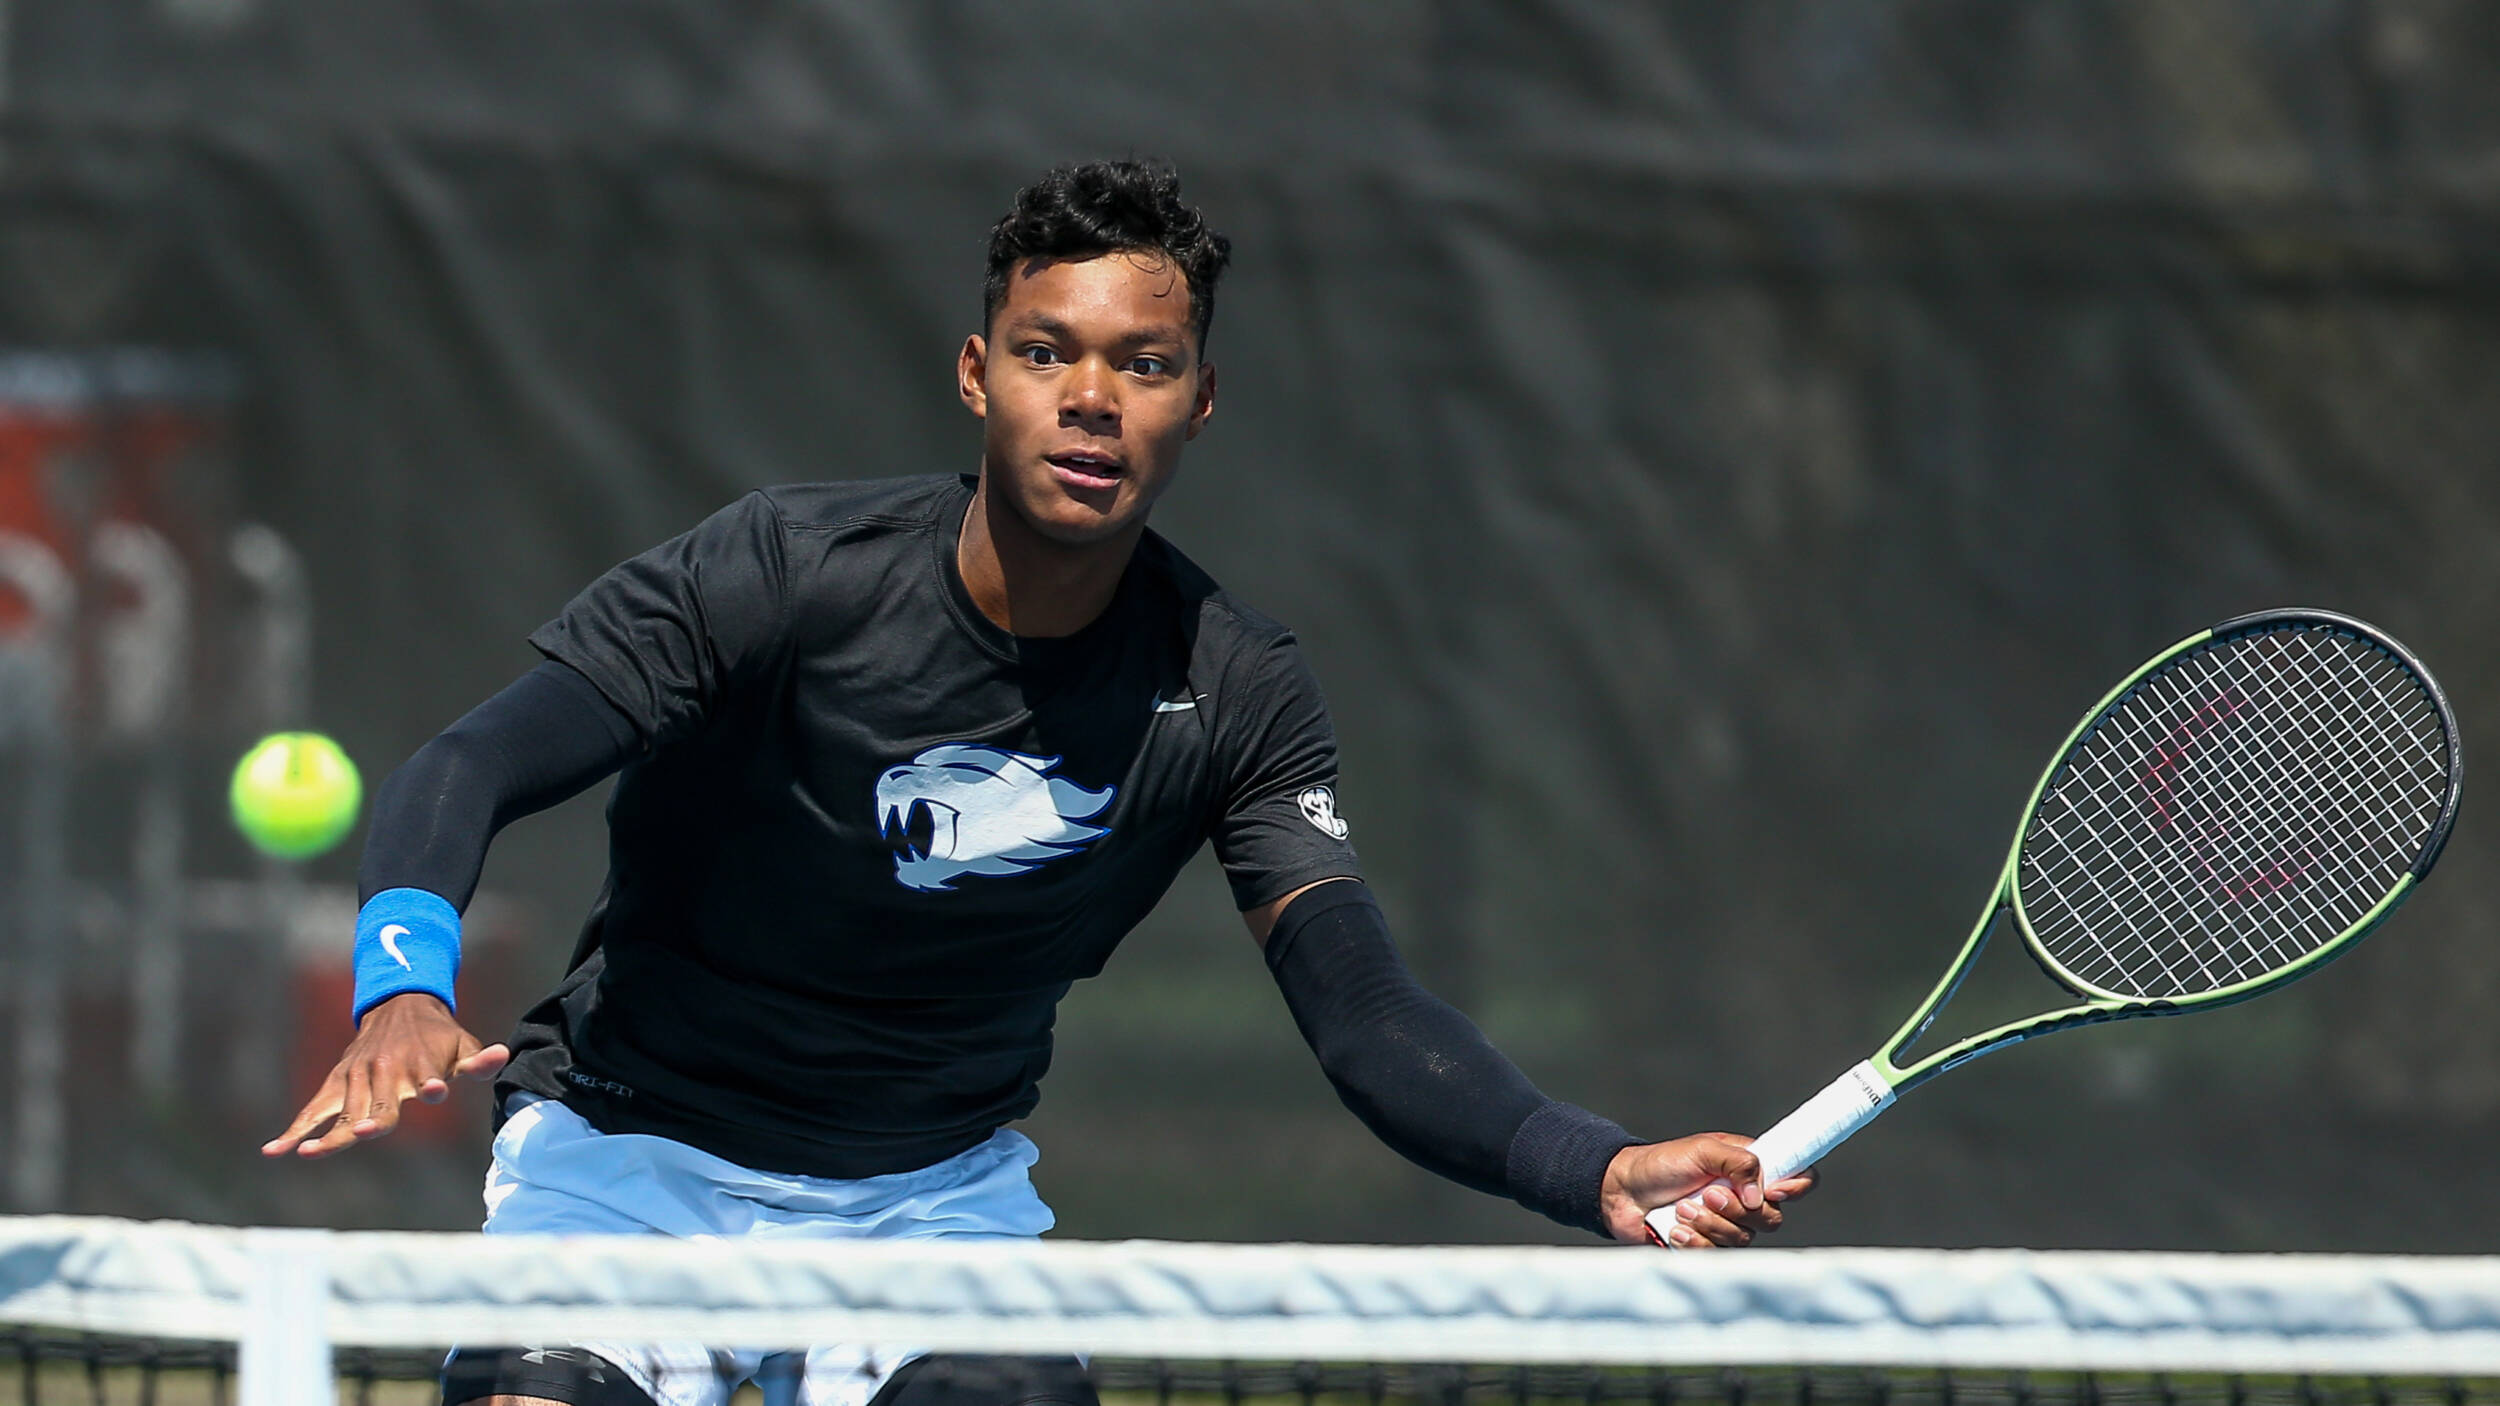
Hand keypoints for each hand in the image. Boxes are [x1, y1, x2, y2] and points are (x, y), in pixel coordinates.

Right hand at [261, 993, 508, 1157]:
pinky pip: (312, 1109)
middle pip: (378, 1105)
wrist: (399, 1005)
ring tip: (308, 1152)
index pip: (427, 1077)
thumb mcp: (462, 1044)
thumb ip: (480, 1060)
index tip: (436, 1092)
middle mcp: (384, 1071)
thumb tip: (502, 1056)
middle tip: (364, 1131)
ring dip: (326, 1133)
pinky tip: (273, 1150)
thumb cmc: (437, 1036)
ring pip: (341, 1113)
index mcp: (419, 1063)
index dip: (434, 1085)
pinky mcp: (335, 1084)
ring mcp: (355, 1079)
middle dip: (373, 1119)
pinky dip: (294, 1128)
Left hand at [1597, 1134, 1819, 1246]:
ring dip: (1709, 1224)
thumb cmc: (1660, 1164)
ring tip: (1681, 1208)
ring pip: (1743, 1238)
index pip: (1795, 1178)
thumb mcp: (1702, 1150)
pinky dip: (1695, 1241)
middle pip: (1772, 1218)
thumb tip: (1761, 1195)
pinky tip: (1676, 1229)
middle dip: (1737, 1209)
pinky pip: (1716, 1254)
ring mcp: (1726, 1225)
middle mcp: (1743, 1198)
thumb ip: (1739, 1163)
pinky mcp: (1706, 1246)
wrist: (1621, 1190)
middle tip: (1707, 1194)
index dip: (1796, 1187)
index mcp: (1749, 1169)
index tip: (1775, 1191)